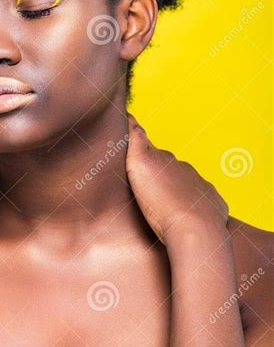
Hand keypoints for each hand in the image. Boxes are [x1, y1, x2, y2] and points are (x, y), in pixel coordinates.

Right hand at [126, 114, 228, 246]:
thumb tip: (131, 115)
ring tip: (166, 206)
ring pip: (187, 184)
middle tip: (146, 187)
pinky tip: (187, 217)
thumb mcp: (140, 166)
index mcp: (165, 160)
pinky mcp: (214, 204)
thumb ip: (136, 139)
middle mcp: (185, 169)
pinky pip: (204, 200)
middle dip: (159, 173)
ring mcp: (202, 186)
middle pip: (169, 167)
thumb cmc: (161, 203)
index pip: (150, 150)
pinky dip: (196, 205)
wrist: (195, 231)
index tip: (134, 156)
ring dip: (177, 190)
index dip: (141, 152)